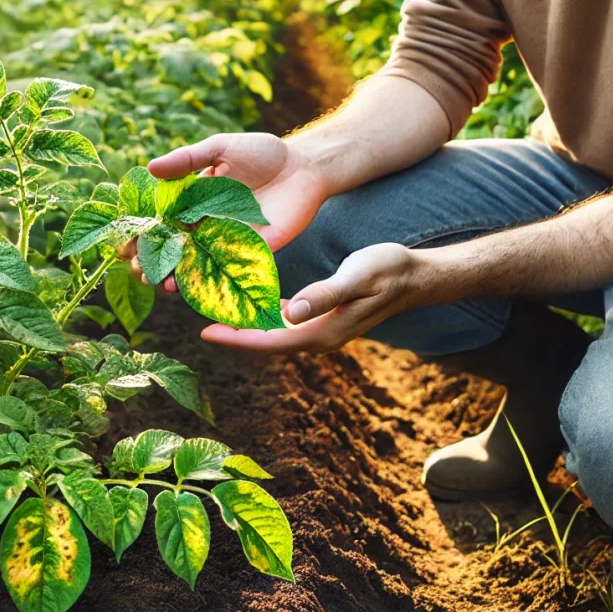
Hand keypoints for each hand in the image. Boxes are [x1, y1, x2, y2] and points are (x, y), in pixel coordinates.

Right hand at [137, 133, 331, 289]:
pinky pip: (227, 269)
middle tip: (137, 269)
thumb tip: (150, 168)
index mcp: (195, 201)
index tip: (124, 243)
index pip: (163, 221)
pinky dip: (210, 280)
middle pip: (175, 247)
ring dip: (177, 275)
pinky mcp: (251, 252)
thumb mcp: (220, 148)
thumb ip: (188, 160)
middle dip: (154, 259)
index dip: (143, 233)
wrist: (305, 166)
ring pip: (196, 263)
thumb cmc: (262, 153)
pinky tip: (193, 286)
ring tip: (161, 284)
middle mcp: (208, 224)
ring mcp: (228, 241)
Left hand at [200, 242, 429, 353]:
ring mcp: (320, 328)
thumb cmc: (388, 270)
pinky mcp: (321, 315)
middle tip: (197, 318)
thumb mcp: (356, 277)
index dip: (237, 338)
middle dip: (232, 333)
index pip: (270, 341)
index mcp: (322, 332)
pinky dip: (263, 313)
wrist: (415, 275)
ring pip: (273, 332)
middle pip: (265, 341)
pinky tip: (247, 301)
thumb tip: (292, 312)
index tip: (205, 331)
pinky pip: (285, 320)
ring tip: (213, 309)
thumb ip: (325, 294)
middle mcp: (318, 336)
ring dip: (245, 324)